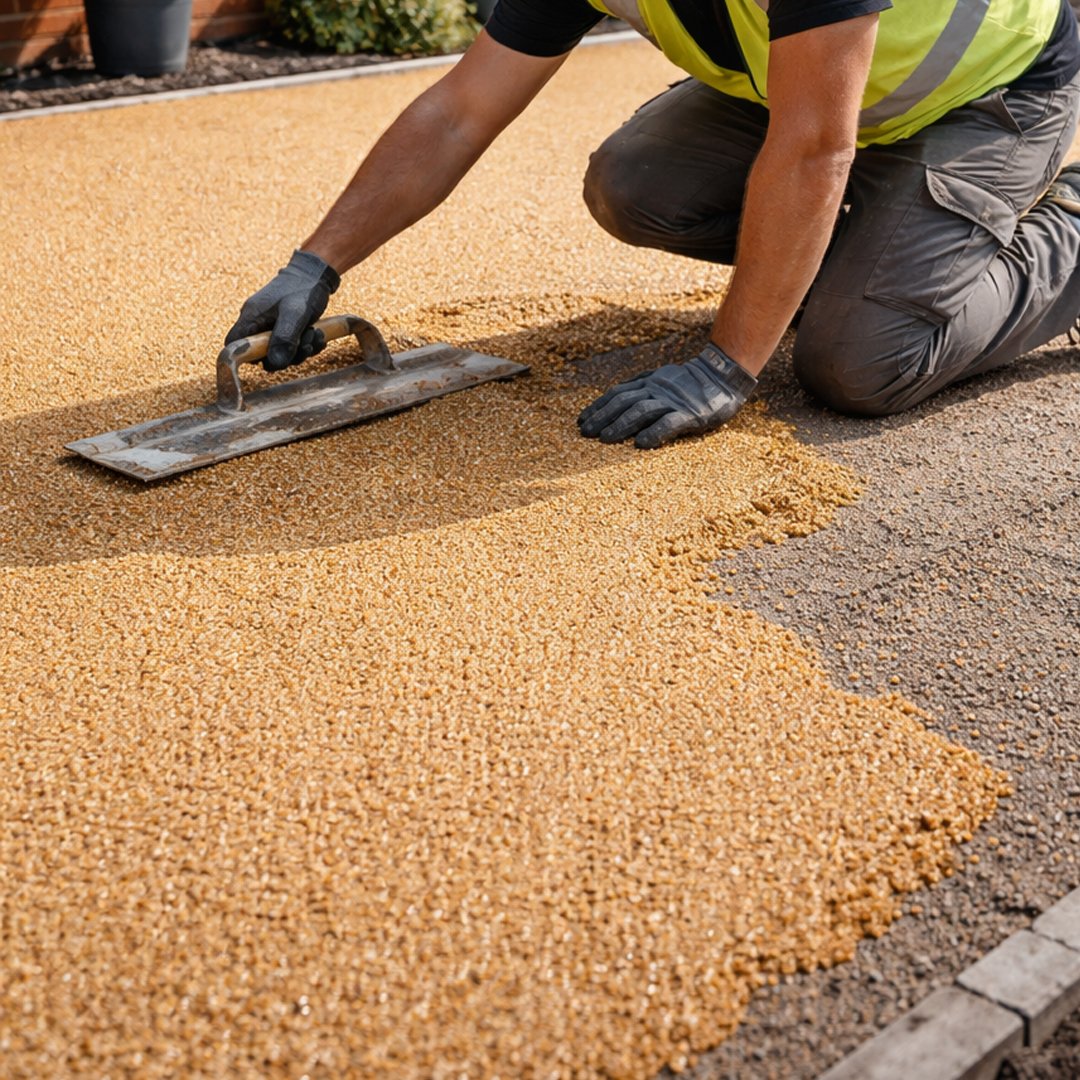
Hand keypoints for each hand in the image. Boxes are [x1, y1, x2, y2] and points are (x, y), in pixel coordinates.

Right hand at [225, 249, 340, 371]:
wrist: (315, 274)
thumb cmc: (303, 289)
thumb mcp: (295, 314)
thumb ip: (284, 338)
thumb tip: (275, 364)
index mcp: (251, 317)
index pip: (234, 344)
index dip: (247, 356)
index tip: (271, 358)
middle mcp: (257, 323)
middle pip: (262, 354)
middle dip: (287, 356)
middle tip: (307, 344)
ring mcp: (270, 326)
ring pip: (280, 353)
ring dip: (301, 350)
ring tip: (316, 334)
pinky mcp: (283, 328)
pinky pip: (290, 346)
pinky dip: (305, 345)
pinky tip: (318, 336)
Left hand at [577, 342, 757, 448]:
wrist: (724, 376)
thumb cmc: (692, 383)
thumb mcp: (662, 379)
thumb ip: (642, 387)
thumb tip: (617, 397)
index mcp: (649, 382)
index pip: (617, 393)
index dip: (598, 406)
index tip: (582, 419)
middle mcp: (657, 389)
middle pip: (624, 402)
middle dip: (602, 417)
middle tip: (585, 432)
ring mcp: (673, 401)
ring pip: (641, 411)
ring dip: (621, 424)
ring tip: (605, 439)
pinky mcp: (690, 414)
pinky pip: (669, 423)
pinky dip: (654, 433)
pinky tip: (640, 444)